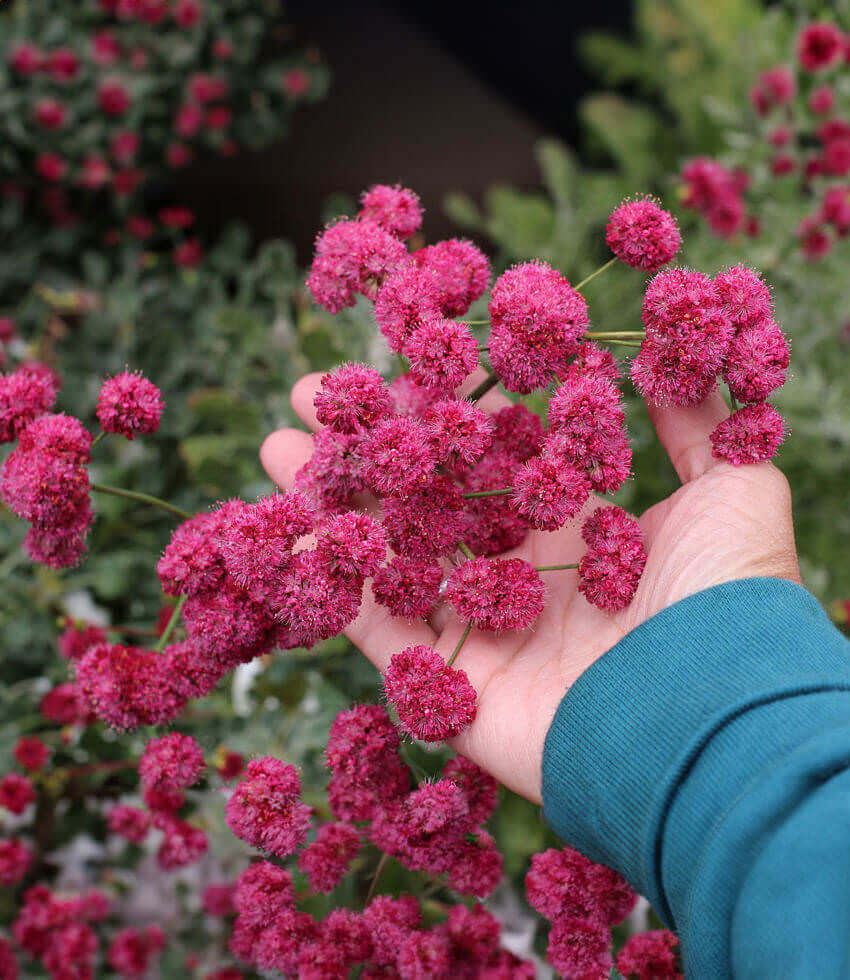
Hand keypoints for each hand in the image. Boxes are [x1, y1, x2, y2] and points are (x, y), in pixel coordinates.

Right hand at [260, 370, 800, 804]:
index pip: (492, 450)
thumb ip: (696, 417)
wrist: (714, 717)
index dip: (442, 404)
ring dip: (330, 504)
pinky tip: (285, 540)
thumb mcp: (736, 484)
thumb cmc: (725, 595)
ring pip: (388, 554)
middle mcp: (521, 572)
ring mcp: (481, 628)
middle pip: (426, 496)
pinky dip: (328, 588)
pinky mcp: (450, 686)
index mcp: (576, 523)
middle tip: (309, 397)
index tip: (399, 356)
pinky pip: (375, 629)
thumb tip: (667, 352)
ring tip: (274, 450)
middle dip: (367, 446)